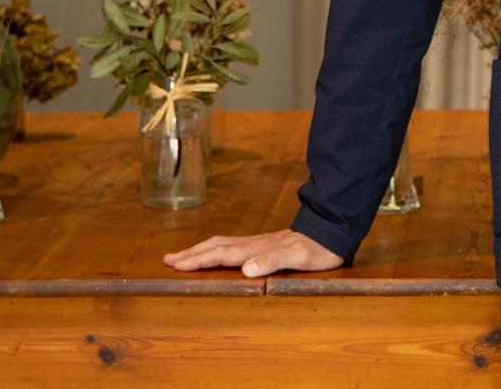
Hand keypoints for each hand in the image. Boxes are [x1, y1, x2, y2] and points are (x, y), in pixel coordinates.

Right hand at [163, 229, 343, 276]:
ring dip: (200, 250)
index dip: (199, 260)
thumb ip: (273, 260)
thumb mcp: (298, 257)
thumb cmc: (316, 249)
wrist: (332, 232)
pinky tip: (215, 252)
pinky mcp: (264, 244)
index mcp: (257, 248)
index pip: (222, 254)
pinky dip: (216, 249)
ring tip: (182, 255)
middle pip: (216, 247)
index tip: (176, 264)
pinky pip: (232, 246)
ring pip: (222, 244)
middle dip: (191, 254)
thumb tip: (246, 268)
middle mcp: (253, 244)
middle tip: (168, 260)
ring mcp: (258, 242)